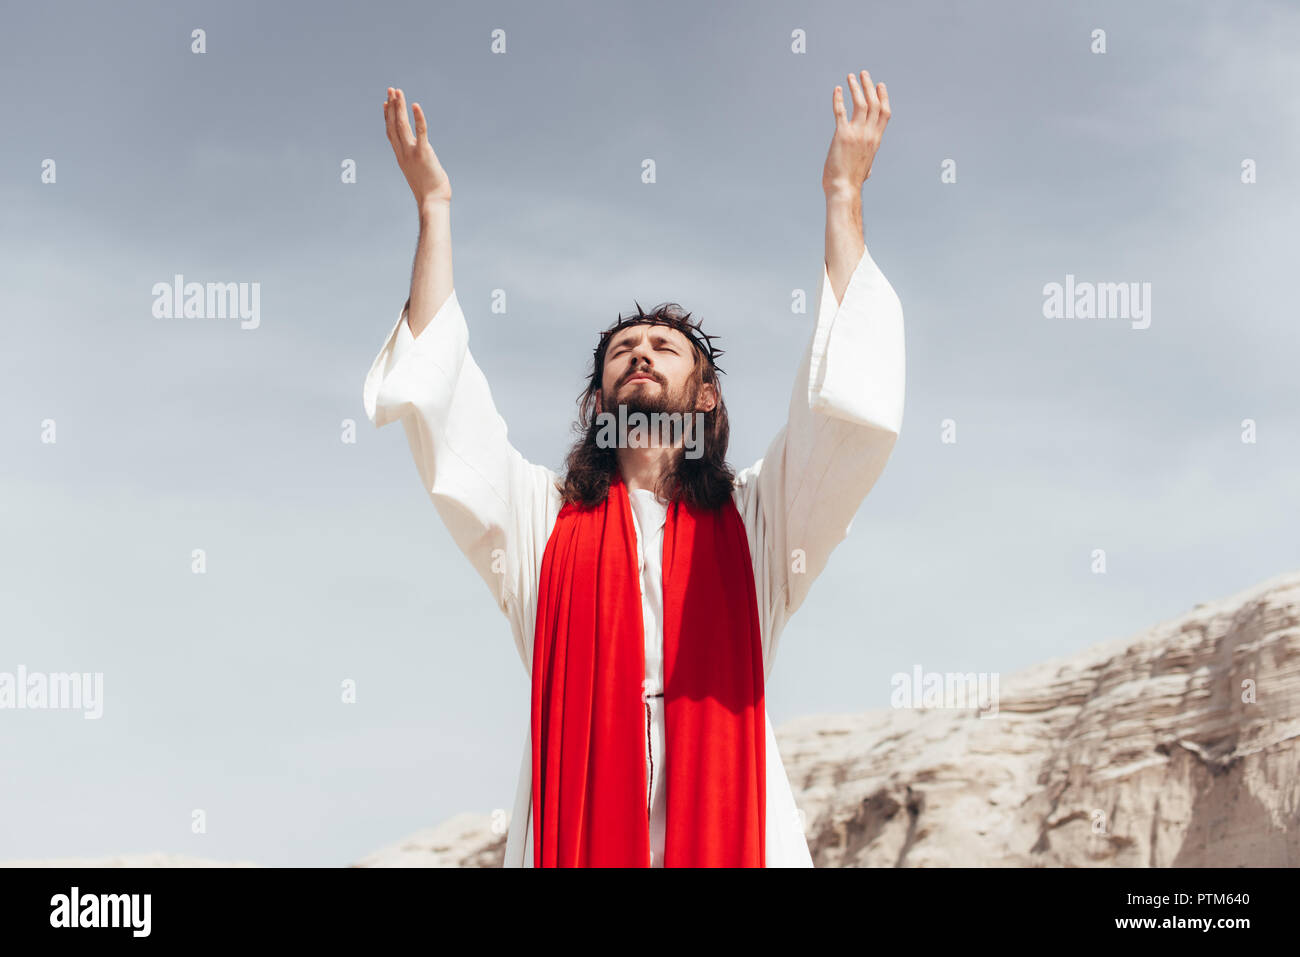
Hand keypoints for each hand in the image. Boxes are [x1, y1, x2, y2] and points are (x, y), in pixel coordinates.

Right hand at [383, 87, 451, 206]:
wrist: (432, 202)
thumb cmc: (430, 192)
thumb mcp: (419, 174)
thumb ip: (418, 163)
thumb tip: (423, 160)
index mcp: (401, 157)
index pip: (391, 133)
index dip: (388, 117)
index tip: (386, 103)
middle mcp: (403, 153)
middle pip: (394, 125)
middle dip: (392, 106)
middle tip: (391, 90)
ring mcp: (412, 153)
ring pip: (402, 125)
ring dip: (400, 107)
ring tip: (398, 92)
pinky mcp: (424, 154)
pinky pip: (421, 132)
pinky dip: (418, 118)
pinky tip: (415, 105)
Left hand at [822, 70, 890, 196]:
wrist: (844, 189)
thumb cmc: (851, 183)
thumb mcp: (864, 171)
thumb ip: (867, 165)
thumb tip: (868, 171)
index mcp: (876, 140)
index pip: (884, 113)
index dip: (883, 97)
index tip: (880, 85)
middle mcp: (869, 134)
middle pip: (874, 103)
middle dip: (869, 86)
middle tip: (863, 74)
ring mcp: (857, 134)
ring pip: (861, 103)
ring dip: (856, 88)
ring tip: (850, 77)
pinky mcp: (842, 135)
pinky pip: (841, 112)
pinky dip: (839, 98)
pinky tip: (837, 90)